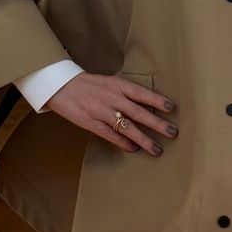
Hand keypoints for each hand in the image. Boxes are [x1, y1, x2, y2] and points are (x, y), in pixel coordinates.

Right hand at [43, 72, 178, 155]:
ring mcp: (100, 110)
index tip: (172, 108)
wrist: (59, 85)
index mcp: (116, 84)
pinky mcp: (89, 122)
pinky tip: (134, 149)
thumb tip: (147, 105)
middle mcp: (110, 97)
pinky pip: (109, 135)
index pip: (141, 93)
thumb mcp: (108, 82)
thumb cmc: (88, 85)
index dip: (156, 100)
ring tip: (157, 149)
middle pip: (137, 112)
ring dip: (143, 139)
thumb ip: (125, 92)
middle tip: (173, 132)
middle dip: (156, 123)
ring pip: (125, 127)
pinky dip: (123, 143)